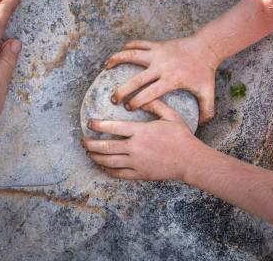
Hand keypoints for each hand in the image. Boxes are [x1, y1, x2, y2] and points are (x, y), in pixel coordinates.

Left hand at [82, 100, 204, 179]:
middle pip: (106, 146)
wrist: (190, 160)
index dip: (98, 125)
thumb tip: (141, 98)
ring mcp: (136, 163)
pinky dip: (108, 170)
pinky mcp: (140, 174)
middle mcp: (135, 148)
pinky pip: (119, 173)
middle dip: (91, 144)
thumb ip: (155, 105)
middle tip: (83, 141)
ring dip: (96, 157)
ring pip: (109, 161)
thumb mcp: (170, 115)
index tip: (90, 123)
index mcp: (141, 131)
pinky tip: (103, 166)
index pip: (113, 127)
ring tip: (88, 153)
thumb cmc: (181, 136)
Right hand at [105, 36, 218, 123]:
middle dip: (123, 90)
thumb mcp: (207, 92)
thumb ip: (206, 111)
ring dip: (117, 60)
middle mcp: (161, 66)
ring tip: (105, 67)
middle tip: (113, 99)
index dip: (137, 101)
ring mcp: (157, 53)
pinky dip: (126, 48)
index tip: (128, 108)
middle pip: (137, 79)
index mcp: (171, 79)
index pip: (150, 92)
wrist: (206, 47)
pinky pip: (137, 44)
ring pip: (132, 55)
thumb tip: (202, 127)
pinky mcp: (156, 45)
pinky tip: (117, 54)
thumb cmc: (204, 71)